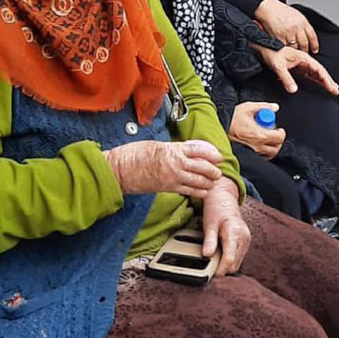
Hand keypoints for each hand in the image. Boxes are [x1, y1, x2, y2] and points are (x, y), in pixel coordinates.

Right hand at [104, 140, 223, 197]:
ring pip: (197, 181)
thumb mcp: (155, 145)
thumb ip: (171, 149)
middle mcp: (176, 163)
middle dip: (213, 171)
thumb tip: (182, 150)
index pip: (199, 150)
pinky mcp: (167, 188)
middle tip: (218, 173)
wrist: (120, 169)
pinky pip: (187, 190)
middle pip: (202, 167)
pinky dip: (197, 191)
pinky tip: (202, 192)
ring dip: (208, 183)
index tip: (218, 157)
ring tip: (212, 183)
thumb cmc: (133, 154)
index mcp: (173, 149)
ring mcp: (172, 177)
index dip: (212, 154)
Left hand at [201, 177, 249, 275]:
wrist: (225, 199)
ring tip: (213, 263)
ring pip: (237, 262)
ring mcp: (246, 240)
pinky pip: (238, 257)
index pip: (229, 259)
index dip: (221, 270)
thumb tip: (206, 256)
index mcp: (234, 232)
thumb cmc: (216, 209)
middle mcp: (244, 237)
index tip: (212, 276)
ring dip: (226, 265)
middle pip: (234, 264)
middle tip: (209, 270)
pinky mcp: (246, 241)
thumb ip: (209, 240)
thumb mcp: (209, 223)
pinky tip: (220, 256)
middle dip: (223, 269)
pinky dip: (230, 260)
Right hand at [228, 102, 286, 158]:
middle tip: (274, 133)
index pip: (279, 138)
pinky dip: (263, 152)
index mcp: (259, 135)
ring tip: (267, 139)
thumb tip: (274, 107)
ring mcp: (252, 151)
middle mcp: (257, 145)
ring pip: (269, 154)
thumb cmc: (232, 118)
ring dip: (271, 147)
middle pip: (276, 148)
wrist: (219, 126)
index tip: (280, 129)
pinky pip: (260, 156)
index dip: (282, 133)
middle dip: (278, 141)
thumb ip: (264, 106)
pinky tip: (259, 144)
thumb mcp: (248, 107)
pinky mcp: (246, 154)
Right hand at [254, 0, 318, 52]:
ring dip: (295, 51)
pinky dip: (286, 50)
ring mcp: (288, 33)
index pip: (312, 36)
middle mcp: (297, 28)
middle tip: (303, 53)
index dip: (314, 45)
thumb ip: (302, 25)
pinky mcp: (279, 38)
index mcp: (302, 21)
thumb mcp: (296, 15)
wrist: (268, 8)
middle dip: (305, 50)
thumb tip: (307, 36)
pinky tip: (285, 50)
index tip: (314, 50)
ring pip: (295, 47)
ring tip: (293, 53)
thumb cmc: (280, 11)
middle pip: (304, 44)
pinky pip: (285, 48)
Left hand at [254, 45, 338, 94]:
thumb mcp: (278, 66)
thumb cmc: (272, 53)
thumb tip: (293, 89)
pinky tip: (320, 85)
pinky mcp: (298, 70)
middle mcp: (304, 61)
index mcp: (303, 58)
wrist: (265, 49)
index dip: (326, 79)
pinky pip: (310, 76)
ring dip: (324, 81)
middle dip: (329, 81)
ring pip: (316, 74)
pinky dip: (316, 81)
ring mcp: (302, 66)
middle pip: (320, 72)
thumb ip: (286, 78)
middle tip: (336, 90)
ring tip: (332, 89)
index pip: (318, 69)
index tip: (331, 86)